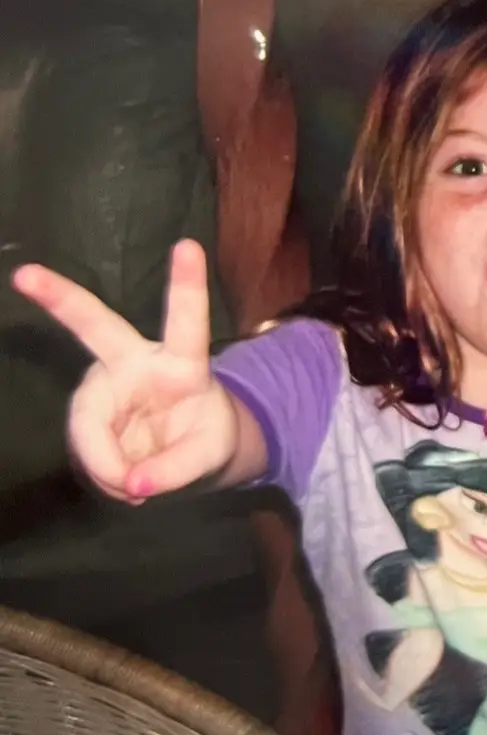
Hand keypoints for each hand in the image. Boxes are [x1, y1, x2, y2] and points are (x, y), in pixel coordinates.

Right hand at [9, 239, 237, 502]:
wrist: (190, 449)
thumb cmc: (208, 433)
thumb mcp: (213, 453)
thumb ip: (179, 467)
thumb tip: (134, 483)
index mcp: (182, 363)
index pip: (187, 323)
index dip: (188, 286)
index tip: (188, 245)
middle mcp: (136, 363)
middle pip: (97, 327)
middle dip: (61, 299)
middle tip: (26, 274)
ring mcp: (105, 386)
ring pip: (89, 424)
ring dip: (110, 467)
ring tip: (140, 489)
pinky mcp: (89, 413)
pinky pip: (86, 451)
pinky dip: (106, 477)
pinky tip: (126, 485)